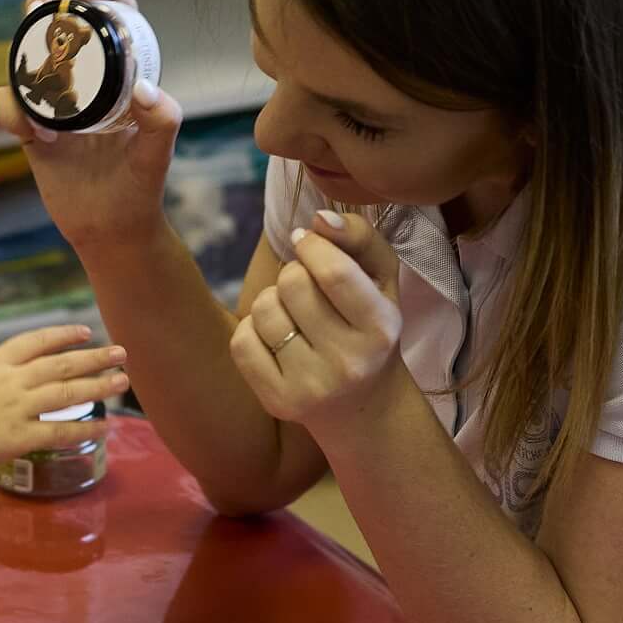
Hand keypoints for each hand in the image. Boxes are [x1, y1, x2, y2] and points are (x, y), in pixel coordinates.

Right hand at [0, 0, 182, 255]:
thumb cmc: (140, 187)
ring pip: (23, 61)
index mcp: (121, 74)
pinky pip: (7, 105)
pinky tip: (37, 137)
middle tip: (40, 7)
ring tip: (32, 84)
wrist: (111, 229)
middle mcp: (86, 81)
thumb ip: (161, 119)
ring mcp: (53, 102)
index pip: (114, 18)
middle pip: (58, 27)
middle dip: (44, 8)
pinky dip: (12, 113)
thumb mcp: (159, 152)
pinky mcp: (30, 129)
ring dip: (19, 60)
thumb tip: (143, 89)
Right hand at [0, 303, 130, 469]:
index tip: (85, 332)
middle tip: (122, 352)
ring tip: (123, 381)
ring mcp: (20, 409)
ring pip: (67, 394)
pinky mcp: (22, 437)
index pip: (36, 341)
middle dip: (94, 358)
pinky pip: (60, 432)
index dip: (62, 335)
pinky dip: (84, 429)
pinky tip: (106, 427)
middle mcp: (14, 382)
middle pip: (61, 365)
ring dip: (98, 386)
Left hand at [228, 211, 403, 437]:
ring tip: (293, 315)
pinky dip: (252, 330)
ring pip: (264, 310)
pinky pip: (242, 342)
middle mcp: (349, 362)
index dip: (311, 245)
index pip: (333, 272)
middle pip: (292, 284)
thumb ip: (359, 237)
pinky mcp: (278, 401)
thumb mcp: (381, 280)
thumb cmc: (369, 328)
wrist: (362, 405)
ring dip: (272, 300)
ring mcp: (311, 386)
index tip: (307, 242)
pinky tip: (276, 339)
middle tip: (306, 289)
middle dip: (293, 272)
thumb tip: (318, 218)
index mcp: (381, 328)